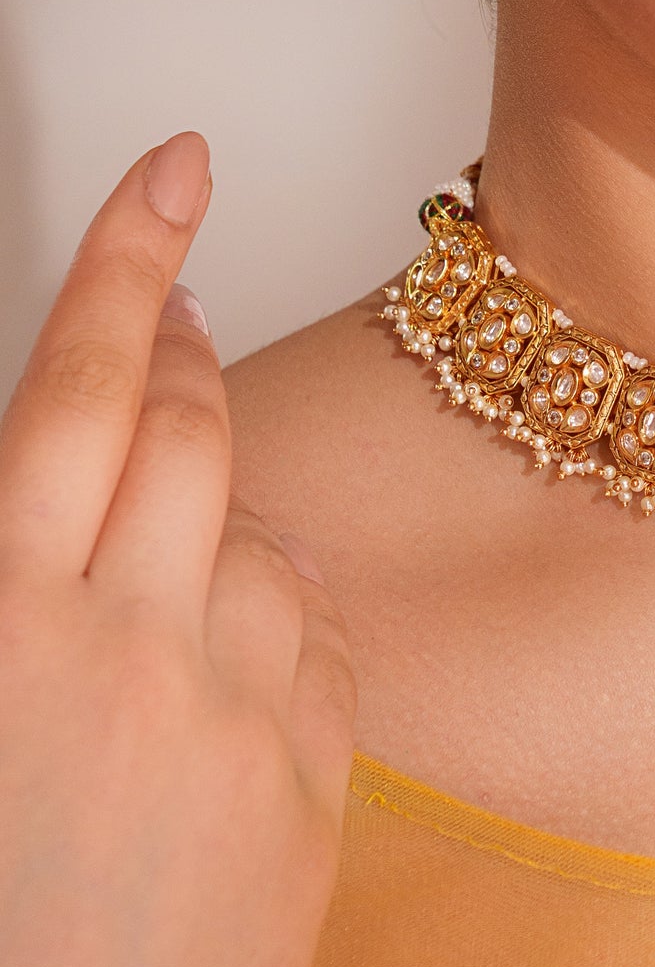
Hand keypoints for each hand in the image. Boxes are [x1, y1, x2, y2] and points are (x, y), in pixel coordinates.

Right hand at [0, 135, 356, 966]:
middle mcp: (118, 655)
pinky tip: (222, 633)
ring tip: (172, 505)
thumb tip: (40, 487)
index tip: (174, 164)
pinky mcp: (304, 802)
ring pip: (253, 526)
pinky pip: (312, 638)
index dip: (127, 258)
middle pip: (183, 427)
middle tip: (170, 299)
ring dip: (216, 487)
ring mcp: (228, 726)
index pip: (77, 390)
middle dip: (177, 343)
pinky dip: (270, 605)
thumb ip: (3, 586)